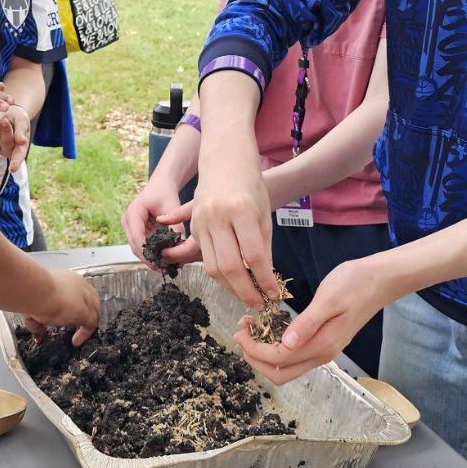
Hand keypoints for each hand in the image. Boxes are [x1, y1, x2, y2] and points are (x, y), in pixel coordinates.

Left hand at [0, 102, 30, 172]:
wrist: (6, 110)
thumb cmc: (17, 117)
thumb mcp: (23, 120)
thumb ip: (22, 130)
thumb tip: (22, 140)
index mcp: (19, 147)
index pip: (18, 156)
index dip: (16, 162)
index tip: (13, 169)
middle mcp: (6, 150)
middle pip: (5, 145)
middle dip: (5, 132)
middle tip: (5, 120)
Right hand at [21, 269, 101, 345]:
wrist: (37, 291)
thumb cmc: (33, 291)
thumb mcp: (34, 306)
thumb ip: (38, 322)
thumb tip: (39, 334)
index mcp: (68, 279)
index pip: (80, 291)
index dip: (79, 303)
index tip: (71, 313)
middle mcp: (79, 286)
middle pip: (93, 300)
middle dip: (89, 312)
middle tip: (81, 325)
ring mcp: (85, 298)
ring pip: (95, 311)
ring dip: (89, 323)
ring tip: (81, 334)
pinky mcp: (86, 312)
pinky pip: (91, 325)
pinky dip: (84, 334)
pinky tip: (76, 340)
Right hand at [122, 179, 184, 260]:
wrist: (161, 185)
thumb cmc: (165, 192)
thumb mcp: (172, 206)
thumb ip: (175, 225)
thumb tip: (180, 245)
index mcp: (133, 212)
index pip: (137, 236)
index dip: (146, 252)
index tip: (157, 262)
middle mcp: (127, 220)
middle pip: (134, 245)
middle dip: (148, 258)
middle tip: (163, 269)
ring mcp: (130, 226)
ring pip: (136, 248)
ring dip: (149, 258)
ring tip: (164, 268)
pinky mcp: (136, 231)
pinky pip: (141, 245)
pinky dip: (151, 253)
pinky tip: (163, 260)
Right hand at [192, 147, 276, 308]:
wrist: (225, 164)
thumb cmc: (250, 188)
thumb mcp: (264, 215)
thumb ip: (263, 248)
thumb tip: (265, 281)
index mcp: (240, 211)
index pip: (254, 256)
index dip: (264, 280)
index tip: (273, 294)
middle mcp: (217, 216)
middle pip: (230, 266)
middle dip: (246, 291)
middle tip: (258, 304)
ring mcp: (201, 222)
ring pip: (213, 267)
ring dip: (230, 287)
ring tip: (246, 295)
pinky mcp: (193, 227)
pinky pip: (205, 258)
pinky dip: (219, 273)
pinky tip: (233, 279)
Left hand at [233, 257, 389, 384]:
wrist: (379, 281)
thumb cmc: (355, 284)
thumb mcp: (329, 298)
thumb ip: (307, 323)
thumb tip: (286, 344)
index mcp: (321, 345)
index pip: (279, 359)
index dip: (255, 349)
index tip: (241, 330)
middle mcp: (322, 354)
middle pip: (280, 374)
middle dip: (255, 357)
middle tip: (241, 332)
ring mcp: (324, 350)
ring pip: (286, 368)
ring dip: (263, 354)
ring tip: (251, 329)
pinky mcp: (324, 342)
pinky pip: (294, 356)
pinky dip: (275, 348)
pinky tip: (269, 328)